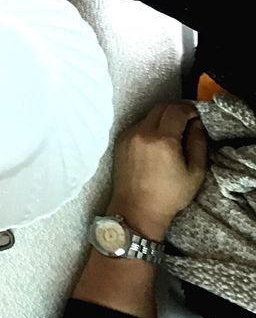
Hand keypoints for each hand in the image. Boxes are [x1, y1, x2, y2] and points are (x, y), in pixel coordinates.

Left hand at [108, 102, 207, 239]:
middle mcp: (141, 133)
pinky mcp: (119, 141)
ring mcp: (128, 136)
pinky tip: (156, 143)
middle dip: (176, 110)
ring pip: (148, 116)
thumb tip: (197, 124)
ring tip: (173, 134)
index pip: (176, 110)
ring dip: (162, 118)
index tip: (196, 115)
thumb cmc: (168, 195)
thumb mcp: (194, 172)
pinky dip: (149, 127)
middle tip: (187, 120)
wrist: (136, 209)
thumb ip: (198, 143)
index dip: (189, 109)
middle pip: (160, 107)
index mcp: (161, 140)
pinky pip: (138, 125)